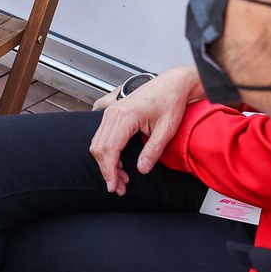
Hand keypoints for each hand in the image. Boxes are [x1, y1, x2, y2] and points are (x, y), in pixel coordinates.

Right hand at [89, 66, 202, 194]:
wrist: (172, 84)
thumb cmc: (170, 101)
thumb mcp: (167, 129)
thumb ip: (153, 151)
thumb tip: (141, 169)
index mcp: (126, 116)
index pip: (109, 149)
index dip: (109, 171)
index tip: (114, 186)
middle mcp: (113, 113)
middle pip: (99, 148)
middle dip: (107, 171)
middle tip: (120, 187)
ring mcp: (110, 112)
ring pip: (98, 143)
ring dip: (106, 163)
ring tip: (121, 177)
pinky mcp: (112, 113)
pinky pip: (101, 136)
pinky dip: (107, 152)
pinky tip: (118, 162)